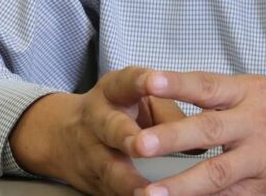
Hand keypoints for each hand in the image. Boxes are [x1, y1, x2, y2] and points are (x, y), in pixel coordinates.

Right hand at [9, 66, 189, 195]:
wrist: (61, 135)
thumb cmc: (119, 111)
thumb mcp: (139, 100)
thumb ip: (169, 115)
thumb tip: (204, 138)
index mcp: (114, 91)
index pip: (126, 81)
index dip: (139, 81)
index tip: (153, 80)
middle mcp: (98, 119)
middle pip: (110, 127)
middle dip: (125, 135)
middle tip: (140, 144)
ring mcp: (91, 152)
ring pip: (108, 167)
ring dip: (126, 181)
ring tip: (145, 191)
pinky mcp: (93, 181)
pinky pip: (110, 192)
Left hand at [129, 71, 265, 195]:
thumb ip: (231, 95)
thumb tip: (184, 93)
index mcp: (254, 94)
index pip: (208, 86)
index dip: (177, 83)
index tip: (146, 80)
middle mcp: (257, 126)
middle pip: (208, 132)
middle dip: (171, 139)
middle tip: (137, 144)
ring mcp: (263, 162)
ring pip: (216, 176)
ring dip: (179, 187)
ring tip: (146, 194)